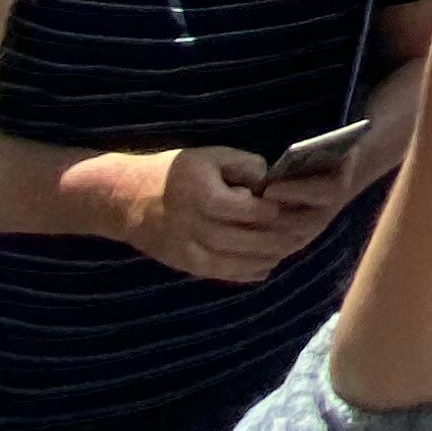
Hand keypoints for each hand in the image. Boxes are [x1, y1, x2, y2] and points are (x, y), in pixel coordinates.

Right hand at [100, 146, 332, 285]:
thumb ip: (244, 166)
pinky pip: (223, 274)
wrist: (126, 200)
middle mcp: (195, 228)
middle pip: (248, 241)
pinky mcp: (186, 265)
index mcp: (203, 198)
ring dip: (269, 257)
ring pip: (239, 262)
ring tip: (292, 246)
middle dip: (280, 237)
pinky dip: (249, 271)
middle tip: (305, 230)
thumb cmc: (173, 172)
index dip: (275, 209)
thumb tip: (272, 181)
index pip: (249, 210)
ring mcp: (190, 252)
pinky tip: (268, 263)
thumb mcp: (210, 156)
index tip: (294, 204)